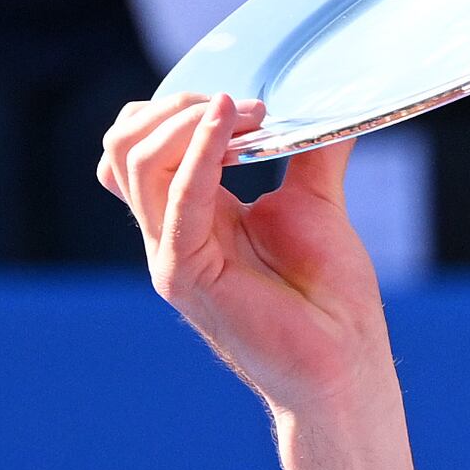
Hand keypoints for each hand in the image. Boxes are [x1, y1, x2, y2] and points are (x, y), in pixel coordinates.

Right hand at [97, 93, 386, 423]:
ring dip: (187, 123)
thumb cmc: (331, 299)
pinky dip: (198, 154)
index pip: (141, 143)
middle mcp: (170, 232)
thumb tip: (337, 103)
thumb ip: (312, 151)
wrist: (345, 366)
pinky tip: (230, 123)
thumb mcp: (316, 203)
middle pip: (124, 145)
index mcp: (193, 213)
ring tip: (245, 114)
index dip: (182, 109)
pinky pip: (174, 200)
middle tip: (242, 106)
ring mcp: (170, 254)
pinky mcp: (184, 275)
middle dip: (175, 107)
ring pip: (133, 162)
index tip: (251, 105)